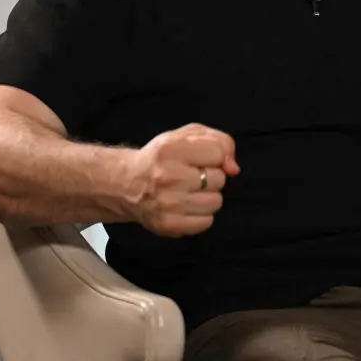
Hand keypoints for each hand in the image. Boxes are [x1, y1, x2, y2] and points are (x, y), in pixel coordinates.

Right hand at [125, 123, 239, 236]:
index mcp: (171, 149)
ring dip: (207, 197)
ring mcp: (168, 203)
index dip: (214, 156)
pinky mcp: (168, 224)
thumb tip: (234, 168)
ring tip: (189, 192)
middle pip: (219, 179)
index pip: (218, 153)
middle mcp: (168, 176)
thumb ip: (219, 141)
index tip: (200, 159)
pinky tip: (186, 206)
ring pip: (216, 202)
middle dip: (211, 177)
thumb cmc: (162, 157)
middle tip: (191, 176)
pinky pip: (207, 222)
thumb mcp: (187, 136)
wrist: (126, 184)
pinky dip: (201, 215)